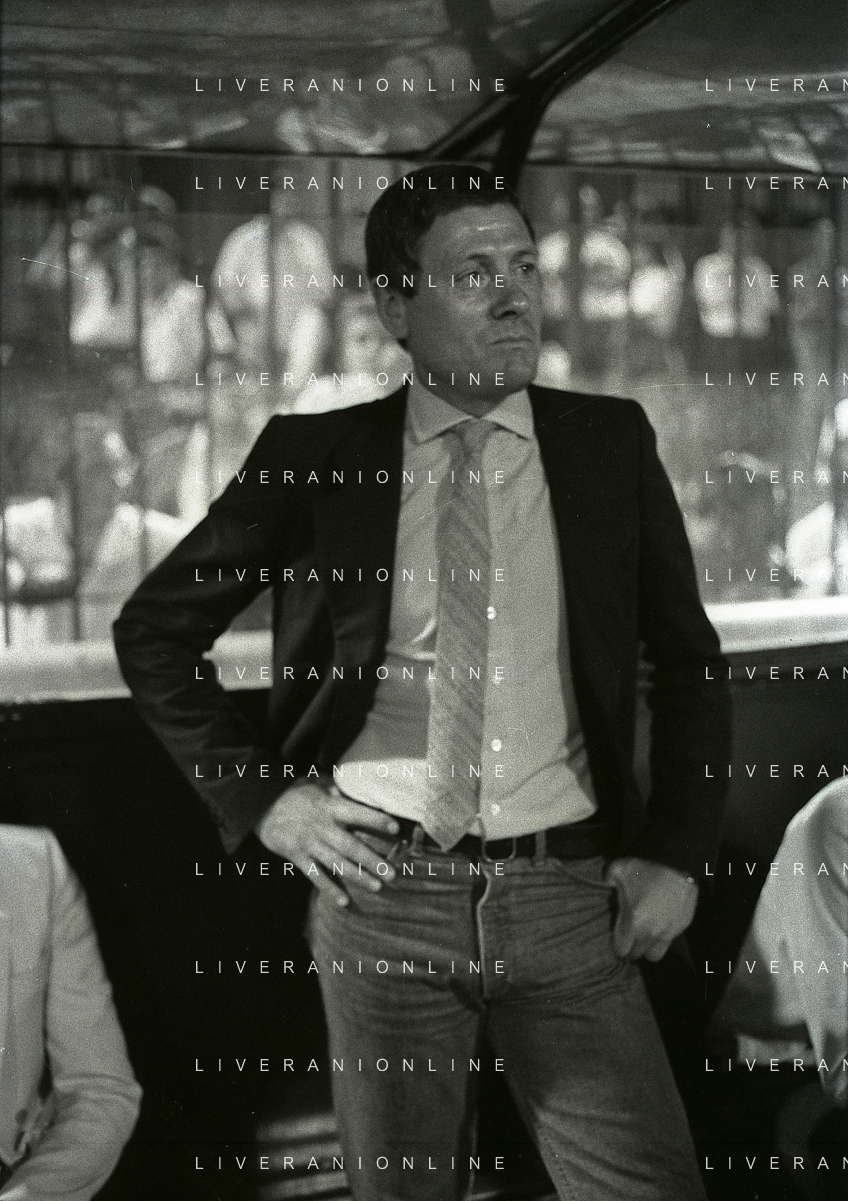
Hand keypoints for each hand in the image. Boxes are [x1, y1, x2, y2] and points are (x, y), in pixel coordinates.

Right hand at [255, 779, 398, 905]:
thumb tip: (351, 788)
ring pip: (337, 863)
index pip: (357, 813)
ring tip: (377, 886)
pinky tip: (343, 901)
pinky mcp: (297, 857)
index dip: (376, 820)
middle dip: (373, 861)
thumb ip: (335, 788)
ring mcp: (309, 843)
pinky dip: (329, 889)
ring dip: (358, 877)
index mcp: (330, 806)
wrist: (261, 805)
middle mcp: (322, 827)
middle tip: (393, 874)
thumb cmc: (294, 794)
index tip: (396, 828)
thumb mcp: (315, 783)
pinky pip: (315, 876)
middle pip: (351, 846)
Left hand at [605, 857, 697, 961]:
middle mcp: (650, 933)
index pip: (621, 950)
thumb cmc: (646, 869)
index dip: (617, 945)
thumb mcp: (619, 869)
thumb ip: (607, 879)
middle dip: (631, 948)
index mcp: (633, 923)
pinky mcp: (681, 928)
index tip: (617, 937)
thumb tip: (605, 883)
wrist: (678, 864)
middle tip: (629, 936)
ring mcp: (668, 933)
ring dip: (647, 948)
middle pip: (637, 954)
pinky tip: (658, 925)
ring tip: (644, 936)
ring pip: (654, 955)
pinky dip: (662, 938)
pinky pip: (668, 942)